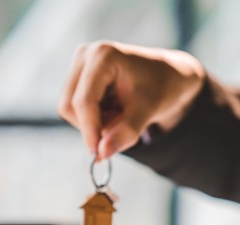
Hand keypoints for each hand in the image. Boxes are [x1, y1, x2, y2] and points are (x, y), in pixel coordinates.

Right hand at [58, 41, 204, 157]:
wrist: (169, 75)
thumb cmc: (163, 87)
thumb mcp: (149, 110)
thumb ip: (126, 131)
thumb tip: (102, 153)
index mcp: (103, 56)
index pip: (83, 101)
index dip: (89, 130)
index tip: (99, 155)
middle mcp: (86, 54)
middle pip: (70, 105)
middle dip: (94, 125)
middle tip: (123, 127)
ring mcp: (80, 63)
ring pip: (70, 109)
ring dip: (96, 122)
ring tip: (122, 114)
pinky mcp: (79, 74)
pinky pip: (76, 108)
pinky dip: (96, 117)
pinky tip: (116, 109)